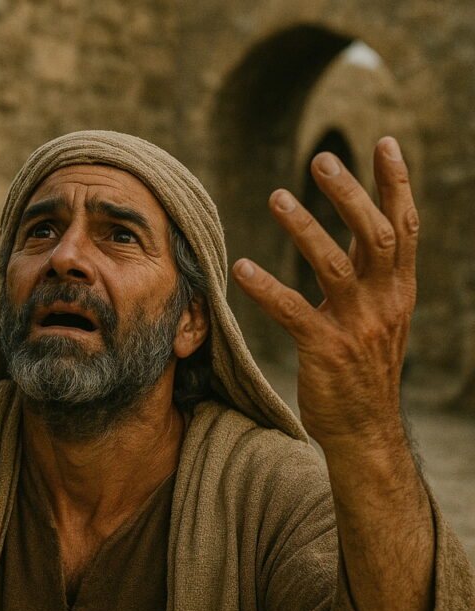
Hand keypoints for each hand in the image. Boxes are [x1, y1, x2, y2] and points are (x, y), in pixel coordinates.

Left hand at [232, 137, 418, 451]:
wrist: (365, 431)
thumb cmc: (364, 373)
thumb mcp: (379, 321)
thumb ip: (370, 282)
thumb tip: (355, 246)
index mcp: (398, 292)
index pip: (405, 228)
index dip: (397, 184)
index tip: (385, 144)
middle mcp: (385, 303)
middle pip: (377, 235)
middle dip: (351, 194)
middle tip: (321, 160)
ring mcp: (357, 327)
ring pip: (336, 265)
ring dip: (305, 228)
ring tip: (276, 198)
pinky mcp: (326, 351)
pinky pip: (294, 311)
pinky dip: (267, 287)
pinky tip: (242, 268)